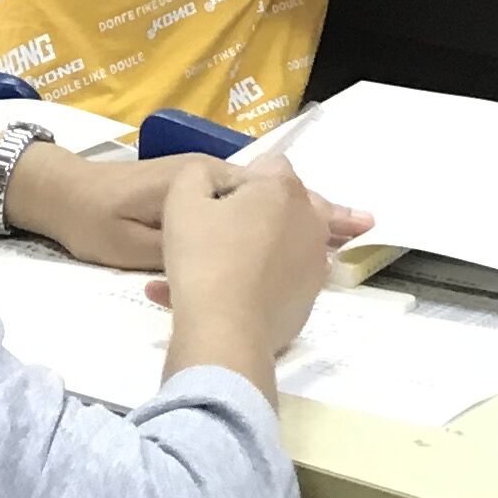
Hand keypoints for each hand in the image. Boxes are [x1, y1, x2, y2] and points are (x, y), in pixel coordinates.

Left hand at [15, 146, 370, 275]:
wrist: (61, 199)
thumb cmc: (99, 222)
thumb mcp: (142, 243)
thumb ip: (191, 246)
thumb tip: (242, 246)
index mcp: (202, 180)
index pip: (267, 191)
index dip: (309, 211)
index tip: (348, 228)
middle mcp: (208, 176)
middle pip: (274, 194)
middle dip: (318, 211)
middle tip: (363, 227)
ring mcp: (201, 187)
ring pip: (261, 205)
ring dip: (297, 220)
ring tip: (340, 237)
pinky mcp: (191, 203)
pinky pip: (240, 213)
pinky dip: (269, 224)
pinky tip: (290, 245)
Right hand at [146, 158, 356, 388]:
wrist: (224, 332)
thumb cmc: (203, 258)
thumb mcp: (182, 198)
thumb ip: (201, 174)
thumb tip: (221, 181)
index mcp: (284, 190)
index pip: (269, 165)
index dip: (240, 179)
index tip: (217, 202)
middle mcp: (310, 222)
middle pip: (286, 204)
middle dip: (257, 211)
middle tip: (222, 231)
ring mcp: (315, 264)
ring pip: (285, 243)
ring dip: (259, 247)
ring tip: (217, 267)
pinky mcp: (309, 300)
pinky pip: (281, 279)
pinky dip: (259, 281)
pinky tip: (223, 294)